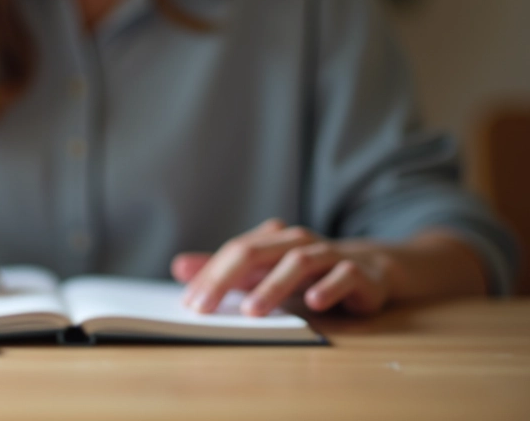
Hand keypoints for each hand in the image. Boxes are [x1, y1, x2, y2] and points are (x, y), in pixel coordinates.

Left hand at [172, 219, 398, 316]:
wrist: (372, 268)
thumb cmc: (309, 273)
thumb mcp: (263, 271)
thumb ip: (224, 271)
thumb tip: (178, 267)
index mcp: (272, 239)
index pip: (234, 251)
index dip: (209, 276)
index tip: (190, 303)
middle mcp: (297, 241)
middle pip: (256, 252)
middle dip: (226, 279)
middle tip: (204, 307)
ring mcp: (329, 254)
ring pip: (298, 262)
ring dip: (273, 287)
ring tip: (251, 311)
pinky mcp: (359, 272)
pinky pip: (343, 275)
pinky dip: (328, 288)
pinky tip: (313, 304)